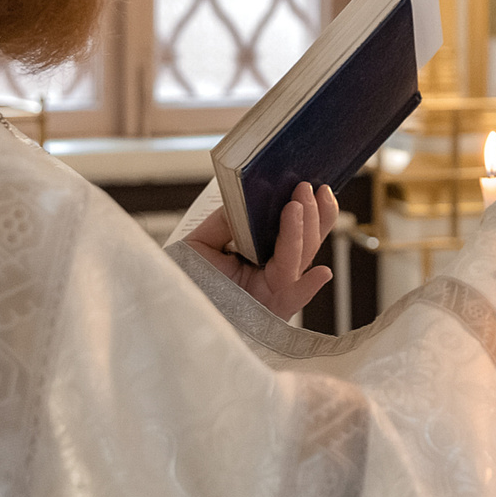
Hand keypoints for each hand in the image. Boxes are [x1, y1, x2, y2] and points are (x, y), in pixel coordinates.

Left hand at [184, 183, 337, 320]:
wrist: (174, 310)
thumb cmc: (189, 283)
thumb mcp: (202, 242)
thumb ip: (226, 221)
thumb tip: (250, 198)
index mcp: (262, 256)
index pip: (293, 230)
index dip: (307, 209)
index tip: (308, 184)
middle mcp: (274, 273)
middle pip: (305, 242)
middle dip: (310, 214)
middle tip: (305, 187)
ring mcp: (275, 291)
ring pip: (300, 260)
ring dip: (303, 232)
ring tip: (299, 206)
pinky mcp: (270, 311)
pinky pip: (293, 299)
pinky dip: (308, 288)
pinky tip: (321, 273)